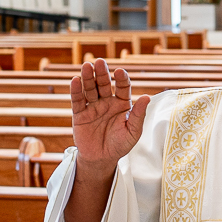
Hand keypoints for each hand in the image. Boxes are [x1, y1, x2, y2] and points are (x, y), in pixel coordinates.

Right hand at [69, 58, 150, 180]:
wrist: (102, 159)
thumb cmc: (120, 145)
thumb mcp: (133, 132)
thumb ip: (139, 115)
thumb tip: (147, 97)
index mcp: (122, 104)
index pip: (123, 87)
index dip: (122, 79)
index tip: (120, 72)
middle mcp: (107, 102)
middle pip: (105, 84)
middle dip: (102, 73)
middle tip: (100, 62)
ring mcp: (93, 106)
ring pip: (90, 89)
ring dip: (88, 77)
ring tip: (86, 66)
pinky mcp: (80, 114)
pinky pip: (78, 100)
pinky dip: (76, 90)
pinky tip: (75, 80)